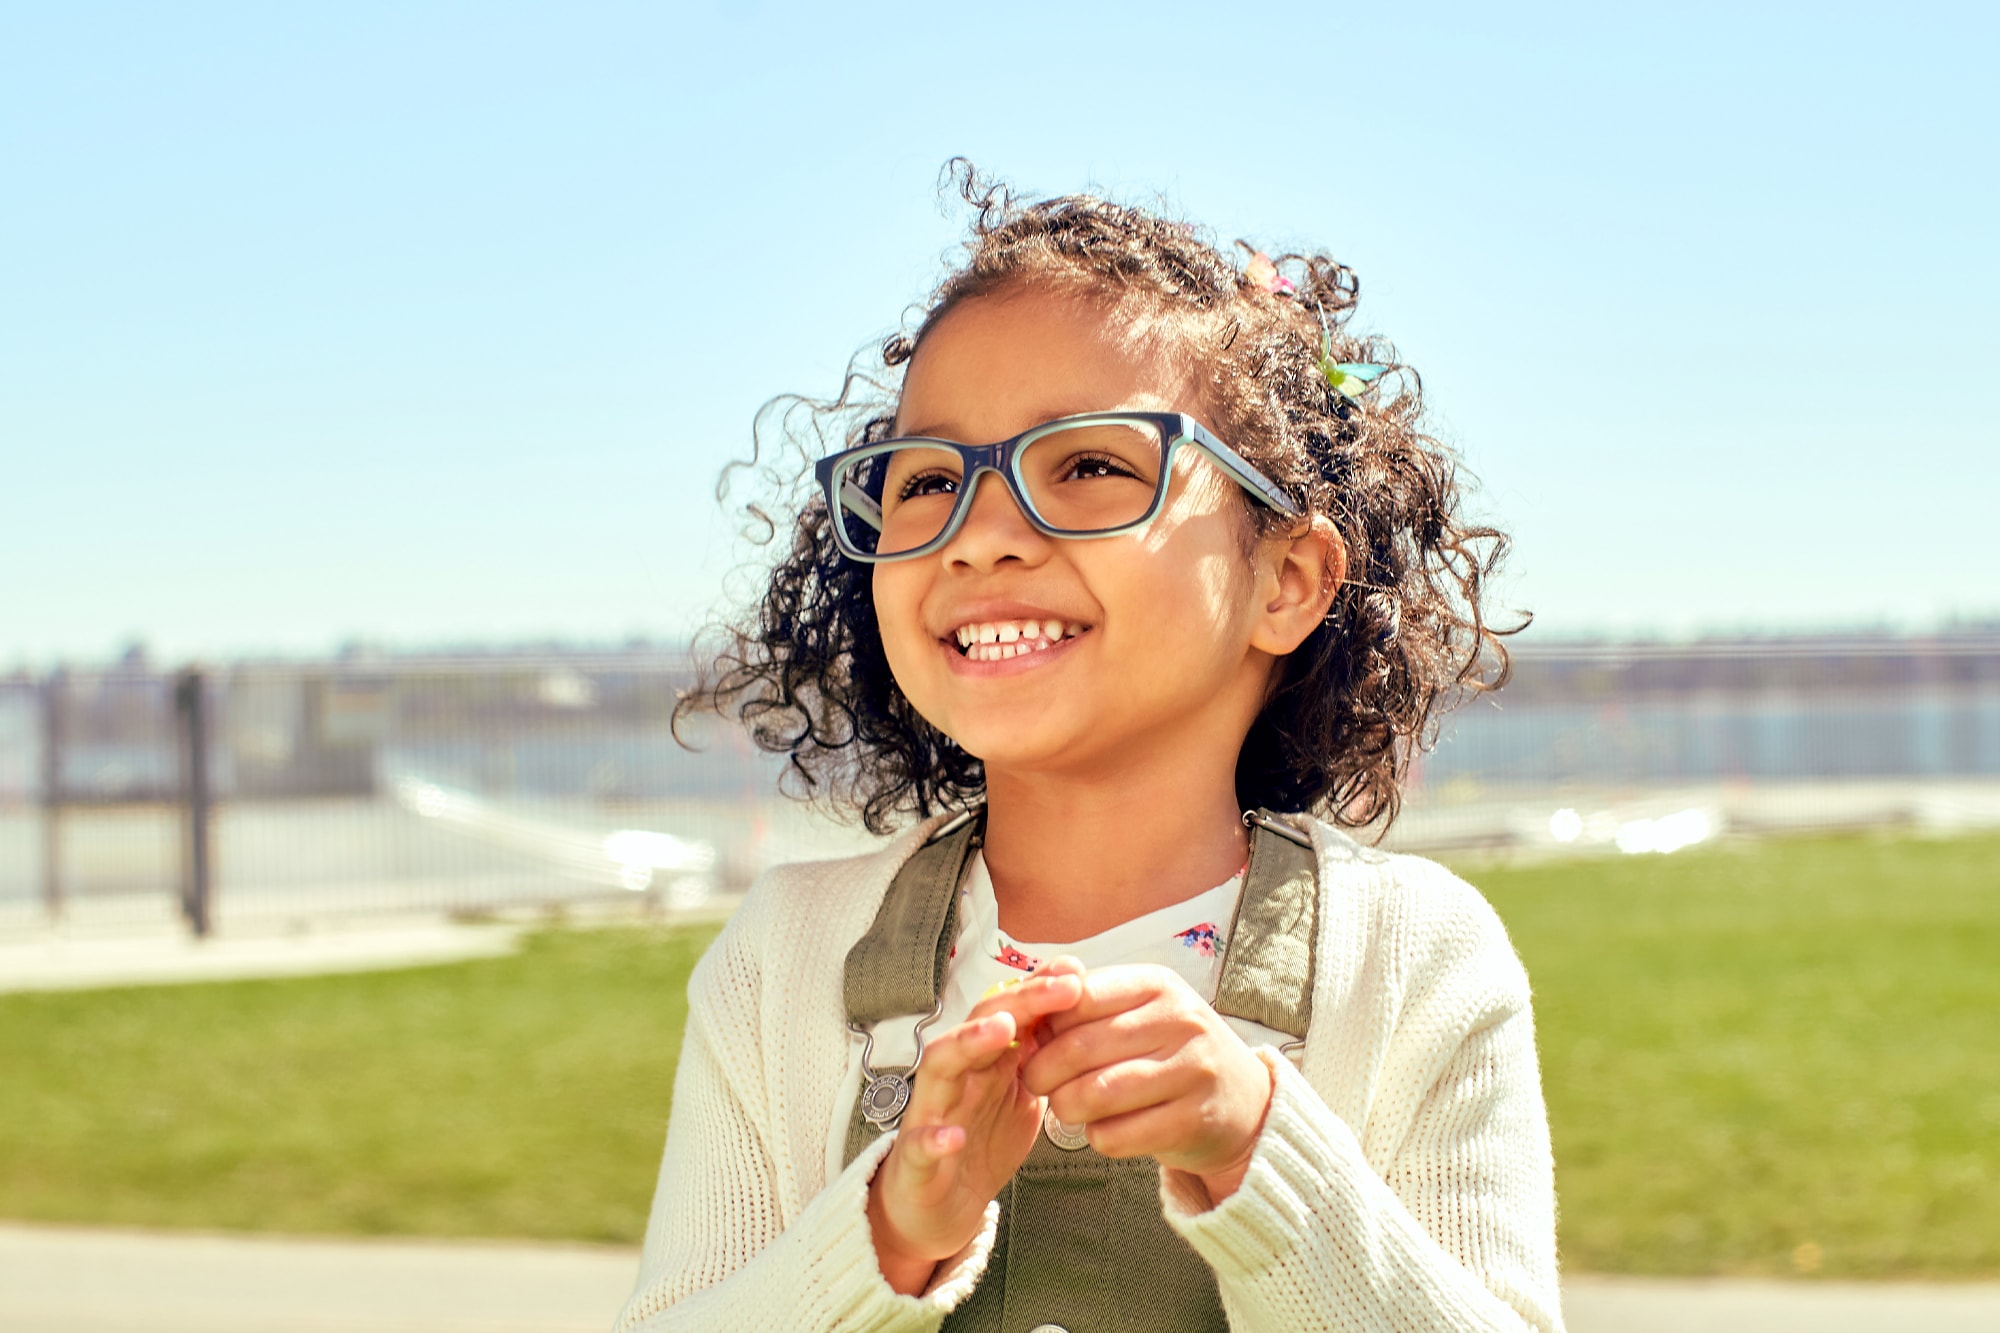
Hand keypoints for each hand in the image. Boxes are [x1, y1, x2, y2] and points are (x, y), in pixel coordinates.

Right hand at [866, 959, 1084, 1292]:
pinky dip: (934, 1139)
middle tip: (1061, 988)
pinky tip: (953, 1138)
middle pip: (979, 1026)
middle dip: (1018, 1002)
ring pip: (939, 1065)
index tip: (1075, 971)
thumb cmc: (980, 1141)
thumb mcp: (1021, 1095)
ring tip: (1001, 1029)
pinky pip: (919, 1145)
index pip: (1008, 1012)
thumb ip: (1041, 1059)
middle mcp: (956, 1076)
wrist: (939, 1206)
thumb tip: (1078, 1016)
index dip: (1038, 989)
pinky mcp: (916, 1160)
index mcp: (984, 1061)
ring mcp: (932, 1112)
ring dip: (967, 1043)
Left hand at [1021, 964, 1274, 1203]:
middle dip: (1042, 1071)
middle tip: (1035, 1081)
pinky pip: (1117, 1135)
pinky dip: (1096, 1137)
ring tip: (1066, 1106)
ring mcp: (1191, 1072)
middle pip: (1080, 1048)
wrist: (1243, 1101)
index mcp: (1158, 985)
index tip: (1029, 1041)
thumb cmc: (1173, 1052)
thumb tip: (1027, 1010)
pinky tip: (1103, 1128)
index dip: (1043, 1022)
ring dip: (1065, 1107)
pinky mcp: (1193, 1121)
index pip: (1079, 997)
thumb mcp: (1142, 1011)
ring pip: (1095, 1094)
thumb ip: (1088, 1004)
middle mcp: (1180, 1022)